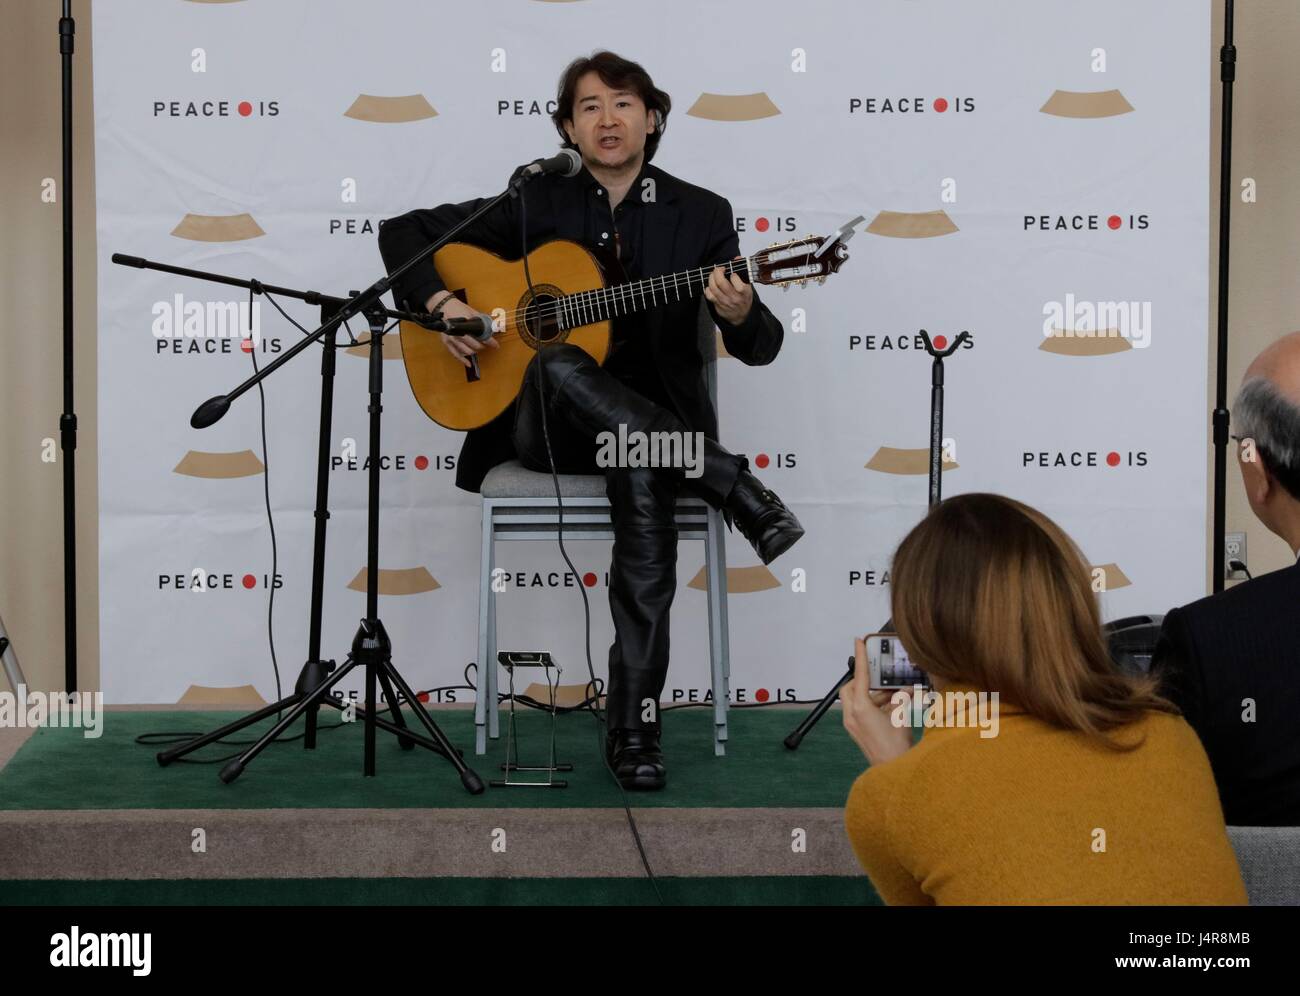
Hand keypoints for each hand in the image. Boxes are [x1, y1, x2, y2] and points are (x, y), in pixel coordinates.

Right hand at [427, 293, 498, 367]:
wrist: (443, 305)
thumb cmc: (457, 307)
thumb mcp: (471, 311)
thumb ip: (482, 319)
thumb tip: (493, 325)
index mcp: (465, 323)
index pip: (481, 335)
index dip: (490, 341)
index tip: (496, 345)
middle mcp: (458, 332)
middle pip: (473, 344)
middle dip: (481, 345)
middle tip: (485, 344)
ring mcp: (452, 338)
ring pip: (466, 350)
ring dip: (473, 351)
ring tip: (476, 348)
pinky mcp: (447, 342)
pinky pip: (455, 354)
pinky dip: (462, 360)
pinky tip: (468, 364)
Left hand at [703, 256, 752, 325]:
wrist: (741, 316)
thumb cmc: (744, 298)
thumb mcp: (747, 285)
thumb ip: (742, 271)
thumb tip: (737, 258)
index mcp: (744, 291)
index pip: (735, 279)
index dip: (732, 272)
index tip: (731, 271)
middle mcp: (734, 297)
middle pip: (721, 282)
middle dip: (717, 272)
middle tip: (718, 269)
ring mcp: (725, 302)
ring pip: (713, 288)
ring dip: (711, 278)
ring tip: (713, 275)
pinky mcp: (718, 305)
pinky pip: (709, 295)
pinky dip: (708, 288)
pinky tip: (711, 286)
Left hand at [840, 636, 915, 764]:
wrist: (892, 770)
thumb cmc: (896, 747)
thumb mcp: (901, 717)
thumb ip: (900, 699)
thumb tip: (904, 690)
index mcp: (861, 709)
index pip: (859, 676)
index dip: (860, 657)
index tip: (859, 642)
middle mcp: (852, 715)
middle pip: (851, 688)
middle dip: (864, 680)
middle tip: (880, 676)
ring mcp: (853, 724)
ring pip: (857, 699)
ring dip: (874, 695)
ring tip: (895, 694)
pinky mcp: (857, 731)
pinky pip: (861, 710)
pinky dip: (874, 705)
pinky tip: (892, 706)